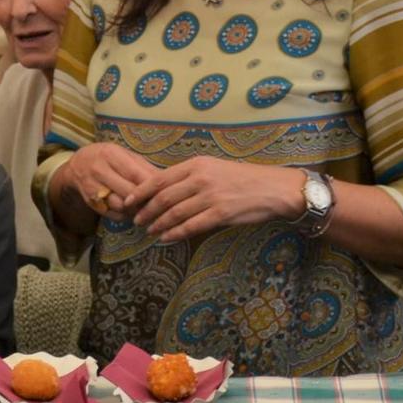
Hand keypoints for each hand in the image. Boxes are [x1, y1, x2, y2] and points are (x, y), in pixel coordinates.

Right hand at [54, 141, 157, 219]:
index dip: (152, 186)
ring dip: (137, 210)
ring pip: (121, 206)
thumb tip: (168, 181)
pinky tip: (134, 211)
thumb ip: (145, 168)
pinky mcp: (91, 202)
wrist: (77, 165)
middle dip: (147, 200)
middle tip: (161, 204)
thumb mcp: (125, 155)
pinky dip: (127, 216)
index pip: (136, 174)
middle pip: (129, 192)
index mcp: (111, 155)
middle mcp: (99, 171)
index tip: (167, 192)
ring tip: (148, 208)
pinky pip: (113, 214)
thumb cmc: (109, 158)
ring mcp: (92, 188)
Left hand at [125, 156, 304, 242]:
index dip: (140, 192)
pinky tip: (165, 238)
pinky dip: (175, 233)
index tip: (127, 202)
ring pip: (175, 213)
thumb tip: (163, 189)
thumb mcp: (214, 168)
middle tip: (136, 221)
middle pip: (163, 197)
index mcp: (196, 164)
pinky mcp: (221, 213)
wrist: (275, 188)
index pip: (159, 178)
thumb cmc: (244, 179)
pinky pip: (191, 226)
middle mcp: (201, 178)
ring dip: (158, 224)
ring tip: (148, 231)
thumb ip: (190, 176)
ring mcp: (211, 196)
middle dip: (146, 211)